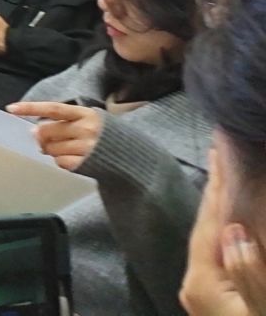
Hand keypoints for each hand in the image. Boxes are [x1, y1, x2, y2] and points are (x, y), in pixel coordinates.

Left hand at [7, 101, 104, 170]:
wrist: (132, 156)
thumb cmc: (104, 136)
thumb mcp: (88, 120)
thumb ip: (63, 121)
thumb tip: (34, 130)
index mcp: (85, 114)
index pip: (52, 108)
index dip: (30, 108)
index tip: (11, 108)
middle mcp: (86, 128)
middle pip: (46, 131)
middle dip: (41, 137)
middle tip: (47, 140)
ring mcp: (87, 147)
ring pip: (51, 148)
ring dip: (50, 150)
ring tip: (65, 149)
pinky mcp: (88, 163)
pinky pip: (61, 162)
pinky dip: (59, 161)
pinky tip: (70, 158)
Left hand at [183, 146, 265, 315]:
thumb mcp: (262, 307)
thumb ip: (249, 272)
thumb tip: (235, 231)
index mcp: (203, 283)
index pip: (211, 224)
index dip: (219, 188)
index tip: (222, 154)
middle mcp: (196, 287)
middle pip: (206, 228)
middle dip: (215, 192)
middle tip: (220, 155)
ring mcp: (205, 296)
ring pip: (211, 241)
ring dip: (220, 211)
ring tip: (225, 179)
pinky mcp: (217, 303)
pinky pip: (218, 257)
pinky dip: (225, 235)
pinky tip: (231, 225)